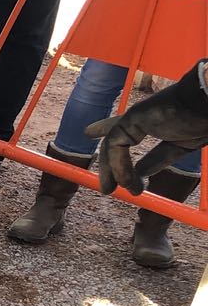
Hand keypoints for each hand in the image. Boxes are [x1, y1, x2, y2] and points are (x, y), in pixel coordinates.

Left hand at [86, 59, 207, 194]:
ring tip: (109, 190)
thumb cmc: (204, 118)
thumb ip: (160, 158)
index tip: (119, 168)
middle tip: (106, 187)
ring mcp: (137, 115)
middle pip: (117, 139)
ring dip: (111, 171)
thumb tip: (141, 173)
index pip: (133, 135)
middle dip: (107, 163)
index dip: (123, 152)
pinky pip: (116, 144)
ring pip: (112, 145)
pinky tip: (125, 182)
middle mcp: (143, 116)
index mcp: (157, 121)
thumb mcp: (182, 144)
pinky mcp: (132, 116)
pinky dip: (119, 165)